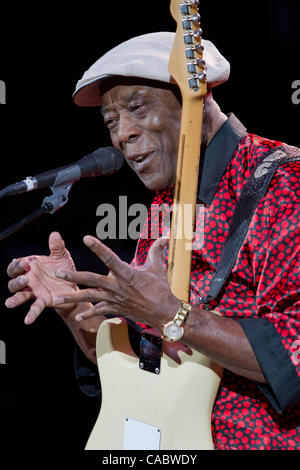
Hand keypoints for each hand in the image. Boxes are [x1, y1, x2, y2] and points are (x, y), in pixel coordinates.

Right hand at [5, 232, 77, 323]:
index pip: (15, 267)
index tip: (25, 263)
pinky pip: (34, 308)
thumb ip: (57, 247)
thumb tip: (55, 234)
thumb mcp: (61, 256)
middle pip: (13, 282)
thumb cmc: (64, 269)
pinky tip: (27, 320)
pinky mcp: (43, 301)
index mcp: (30, 268)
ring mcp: (34, 292)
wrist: (76, 285)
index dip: (16, 266)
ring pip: (19, 296)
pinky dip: (31, 314)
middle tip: (25, 279)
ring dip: (15, 298)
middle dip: (16, 281)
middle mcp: (29, 280)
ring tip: (10, 303)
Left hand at [53, 235, 179, 332]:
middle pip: (91, 279)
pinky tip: (77, 316)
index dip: (97, 248)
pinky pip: (99, 310)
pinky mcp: (115, 308)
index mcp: (126, 273)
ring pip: (89, 296)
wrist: (163, 312)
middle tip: (57, 272)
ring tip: (57, 299)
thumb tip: (166, 237)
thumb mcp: (157, 267)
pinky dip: (88, 313)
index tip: (85, 238)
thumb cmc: (160, 288)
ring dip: (72, 297)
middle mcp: (116, 286)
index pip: (109, 257)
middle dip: (73, 276)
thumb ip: (157, 250)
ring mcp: (114, 298)